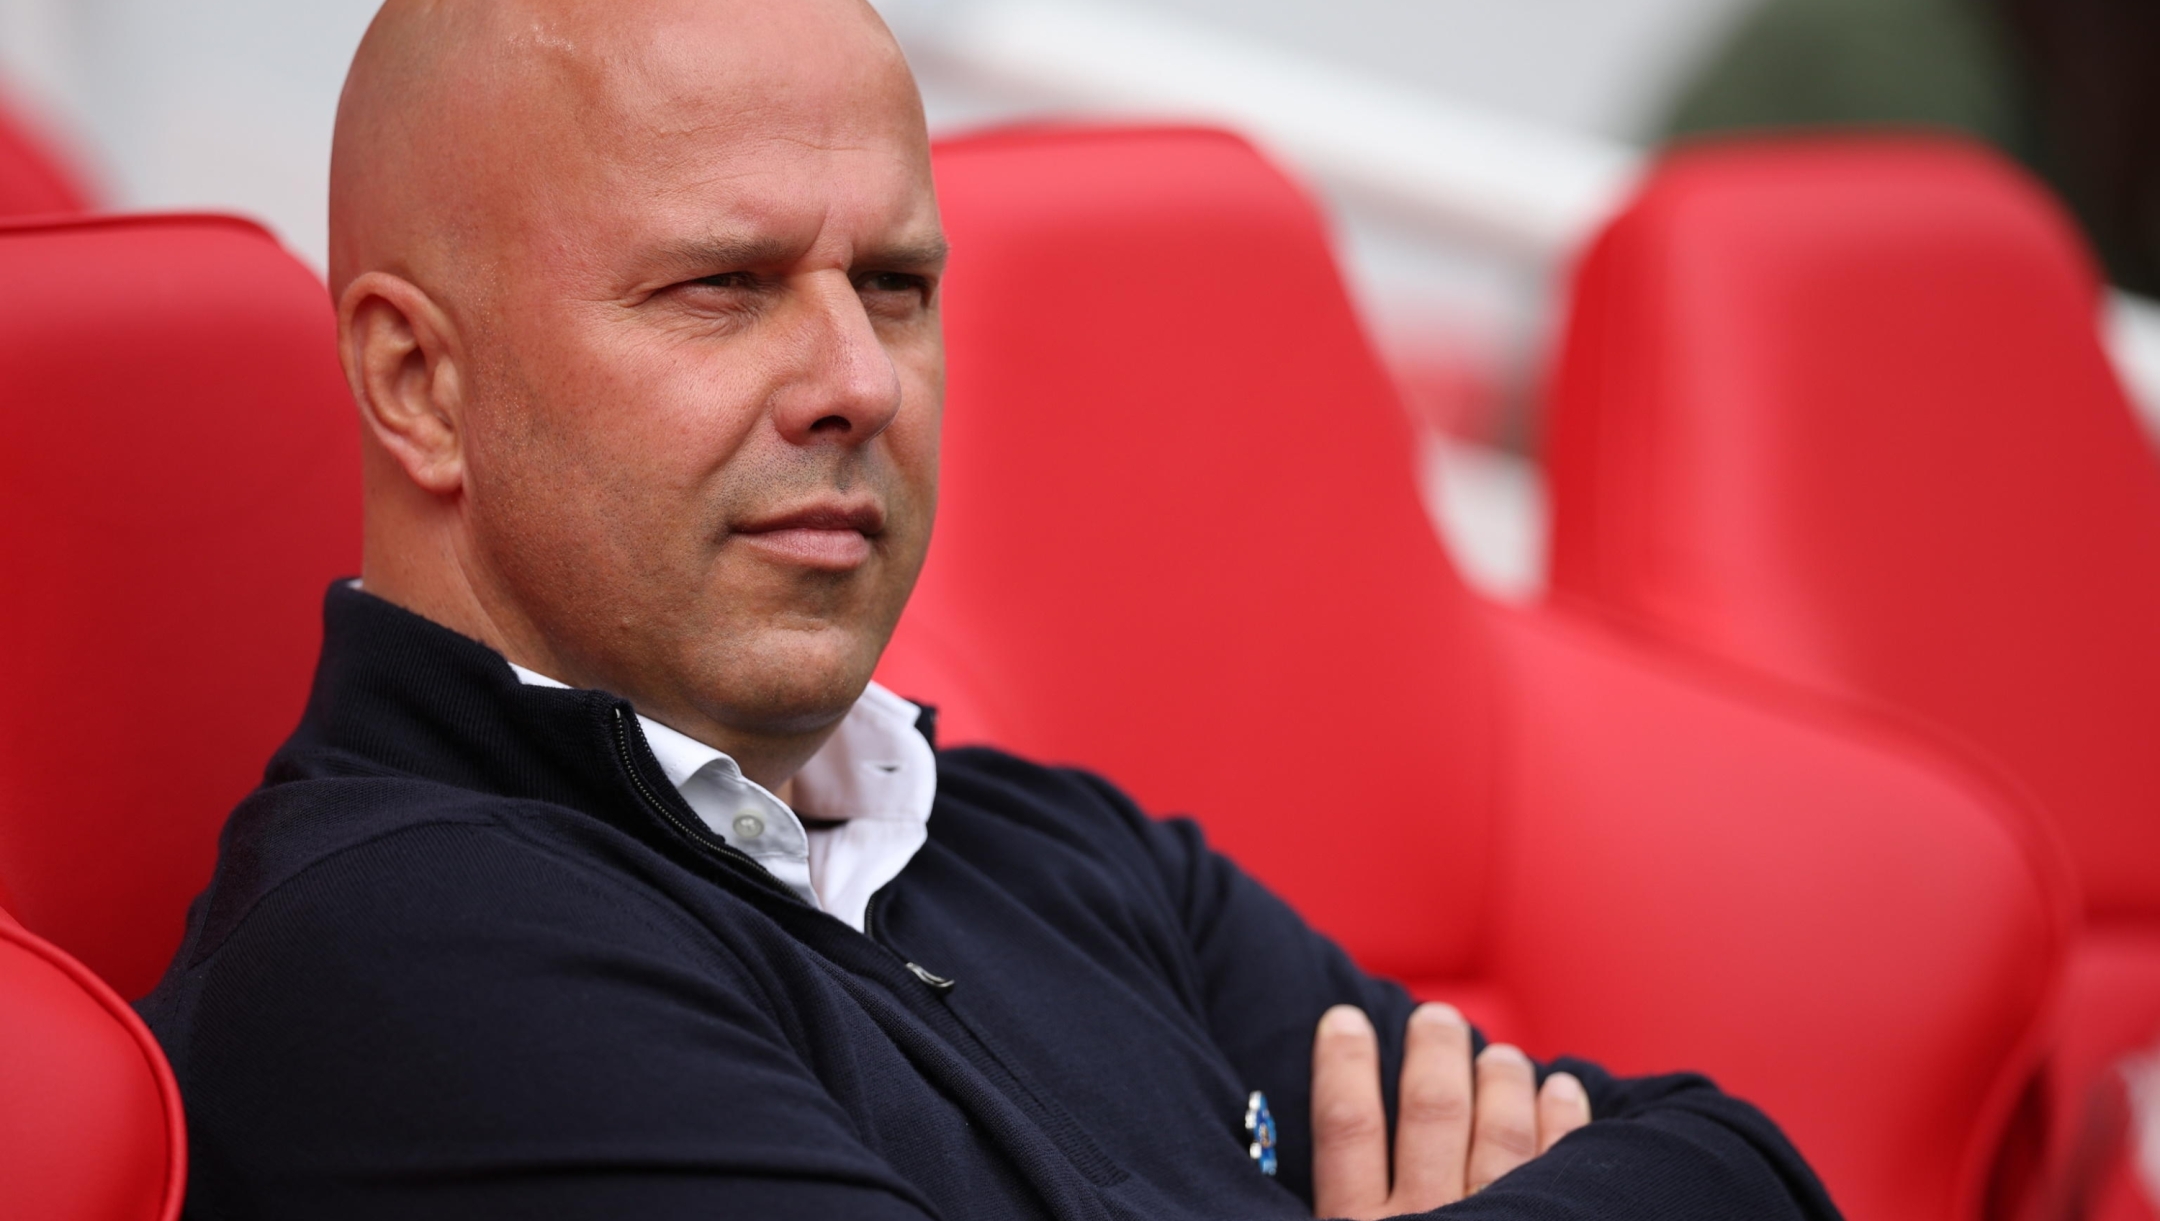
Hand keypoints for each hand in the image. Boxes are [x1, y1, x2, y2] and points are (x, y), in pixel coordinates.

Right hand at [1310, 1003, 1589, 1218]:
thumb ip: (1342, 1206)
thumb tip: (1318, 1151)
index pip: (1347, 1127)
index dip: (1345, 1065)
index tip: (1345, 1019)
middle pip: (1432, 1114)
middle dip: (1435, 1054)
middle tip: (1437, 1018)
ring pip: (1500, 1135)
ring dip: (1502, 1082)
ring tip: (1502, 1056)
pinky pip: (1559, 1167)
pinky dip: (1562, 1121)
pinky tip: (1561, 1090)